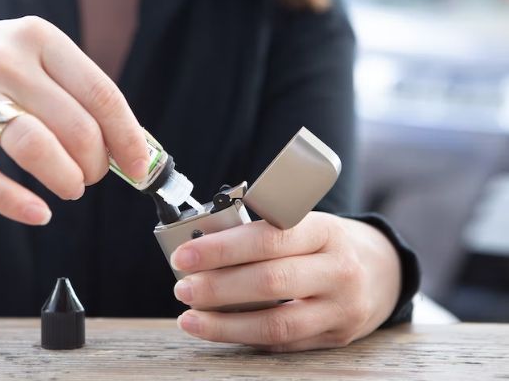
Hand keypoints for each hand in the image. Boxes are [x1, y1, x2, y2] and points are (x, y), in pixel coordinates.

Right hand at [0, 16, 148, 224]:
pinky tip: (38, 213)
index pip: (102, 94)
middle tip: (91, 177)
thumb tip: (135, 149)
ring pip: (33, 145)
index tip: (140, 168)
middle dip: (95, 165)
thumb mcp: (36, 65)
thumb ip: (80, 99)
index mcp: (40, 39)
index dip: (127, 139)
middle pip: (75, 126)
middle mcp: (5, 59)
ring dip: (66, 179)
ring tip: (72, 189)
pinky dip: (13, 201)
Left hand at [169, 212, 401, 351]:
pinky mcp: (337, 337)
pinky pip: (284, 344)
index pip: (268, 239)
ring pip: (277, 324)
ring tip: (190, 318)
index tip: (184, 255)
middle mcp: (339, 270)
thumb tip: (202, 246)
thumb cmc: (328, 242)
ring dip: (225, 324)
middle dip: (217, 288)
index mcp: (325, 230)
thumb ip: (263, 233)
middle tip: (183, 288)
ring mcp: (342, 309)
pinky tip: (219, 331)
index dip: (222, 249)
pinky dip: (246, 338)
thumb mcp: (305, 223)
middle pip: (270, 282)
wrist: (384, 270)